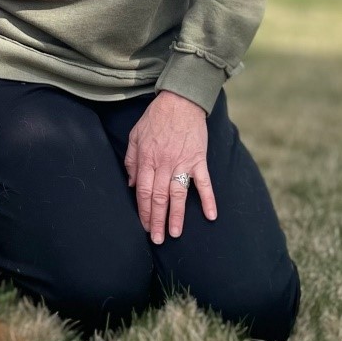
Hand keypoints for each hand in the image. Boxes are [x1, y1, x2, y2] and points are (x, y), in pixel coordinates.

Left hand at [125, 89, 217, 243]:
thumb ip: (131, 160)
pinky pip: (204, 182)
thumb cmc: (156, 118)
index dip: (143, 211)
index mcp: (147, 159)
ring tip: (175, 233)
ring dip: (177, 216)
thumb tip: (130, 184)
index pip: (143, 192)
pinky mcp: (198, 159)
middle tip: (158, 239)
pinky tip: (211, 216)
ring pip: (178, 194)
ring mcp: (183, 162)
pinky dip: (208, 199)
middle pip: (159, 198)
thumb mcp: (135, 136)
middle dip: (157, 220)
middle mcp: (164, 164)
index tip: (145, 227)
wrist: (180, 101)